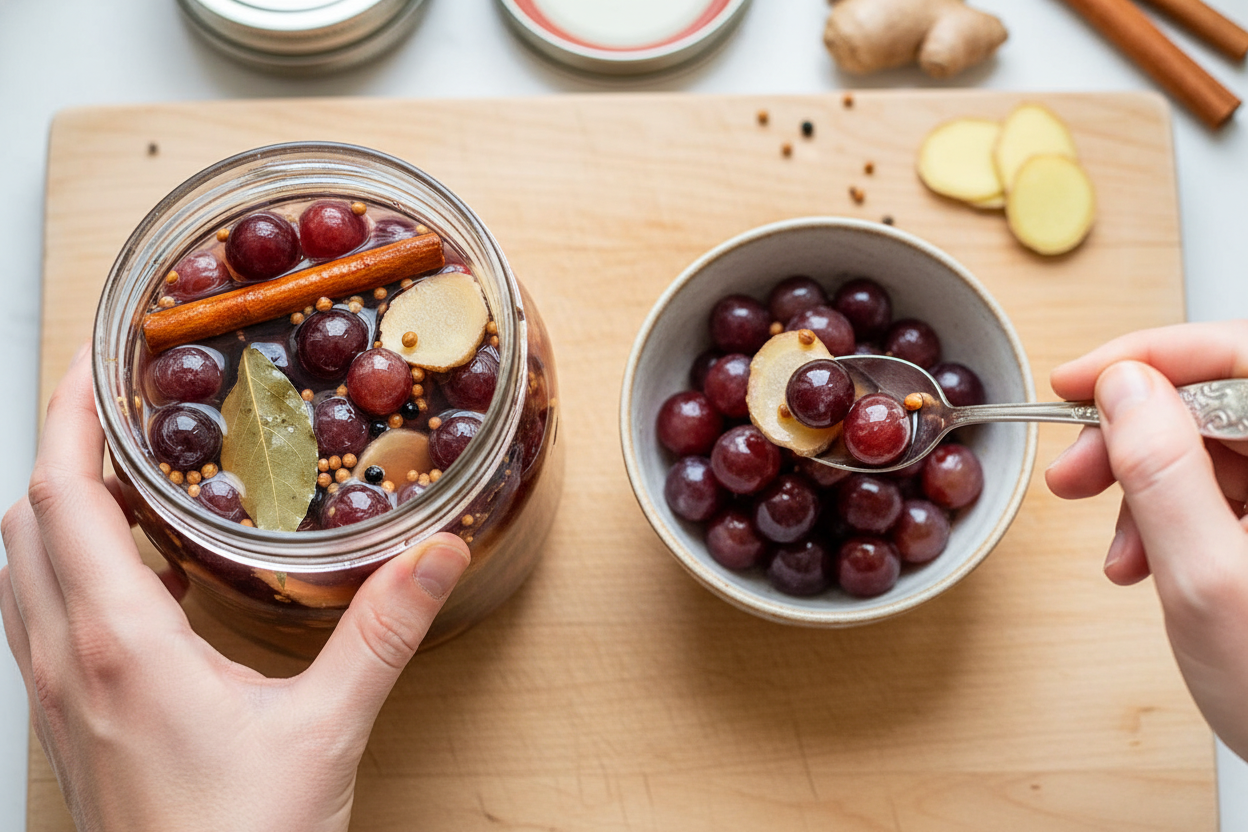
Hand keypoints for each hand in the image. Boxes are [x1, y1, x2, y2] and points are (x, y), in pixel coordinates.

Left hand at [0, 346, 470, 831]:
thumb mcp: (325, 730)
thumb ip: (382, 633)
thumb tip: (435, 553)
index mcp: (115, 646)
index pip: (58, 498)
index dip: (64, 417)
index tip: (91, 361)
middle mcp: (63, 663)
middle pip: (23, 520)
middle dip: (54, 444)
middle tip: (107, 397)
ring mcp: (54, 697)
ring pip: (20, 569)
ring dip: (52, 505)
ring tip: (116, 468)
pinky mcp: (68, 725)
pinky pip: (39, 616)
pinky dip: (66, 564)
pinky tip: (133, 574)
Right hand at [1045, 321, 1247, 759]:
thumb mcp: (1209, 581)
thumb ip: (1163, 471)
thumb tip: (1125, 387)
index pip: (1243, 353)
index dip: (1153, 354)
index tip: (1079, 380)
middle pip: (1221, 401)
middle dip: (1134, 432)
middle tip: (1075, 470)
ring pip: (1213, 448)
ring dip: (1144, 485)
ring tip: (1112, 541)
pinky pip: (1222, 492)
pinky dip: (1168, 518)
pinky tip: (1142, 559)